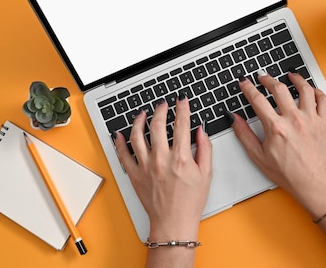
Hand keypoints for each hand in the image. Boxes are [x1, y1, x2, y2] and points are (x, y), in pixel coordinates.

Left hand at [114, 96, 212, 240]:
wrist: (173, 223)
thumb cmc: (190, 202)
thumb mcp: (206, 174)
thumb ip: (205, 149)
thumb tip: (201, 131)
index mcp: (180, 158)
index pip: (181, 124)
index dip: (182, 109)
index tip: (182, 101)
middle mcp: (161, 159)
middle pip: (157, 125)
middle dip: (160, 110)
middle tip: (163, 104)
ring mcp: (145, 166)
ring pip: (137, 135)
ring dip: (139, 120)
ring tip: (142, 114)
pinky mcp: (134, 175)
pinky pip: (123, 155)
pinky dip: (119, 142)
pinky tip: (119, 133)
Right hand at [231, 71, 325, 217]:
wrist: (313, 183)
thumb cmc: (288, 173)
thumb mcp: (258, 156)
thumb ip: (244, 134)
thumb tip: (234, 119)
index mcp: (276, 128)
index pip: (258, 100)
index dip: (248, 88)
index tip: (245, 82)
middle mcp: (294, 120)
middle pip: (279, 89)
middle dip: (268, 79)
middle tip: (263, 77)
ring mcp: (311, 119)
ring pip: (304, 89)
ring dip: (295, 79)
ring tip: (290, 75)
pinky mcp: (324, 122)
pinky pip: (322, 99)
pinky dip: (316, 91)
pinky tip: (310, 90)